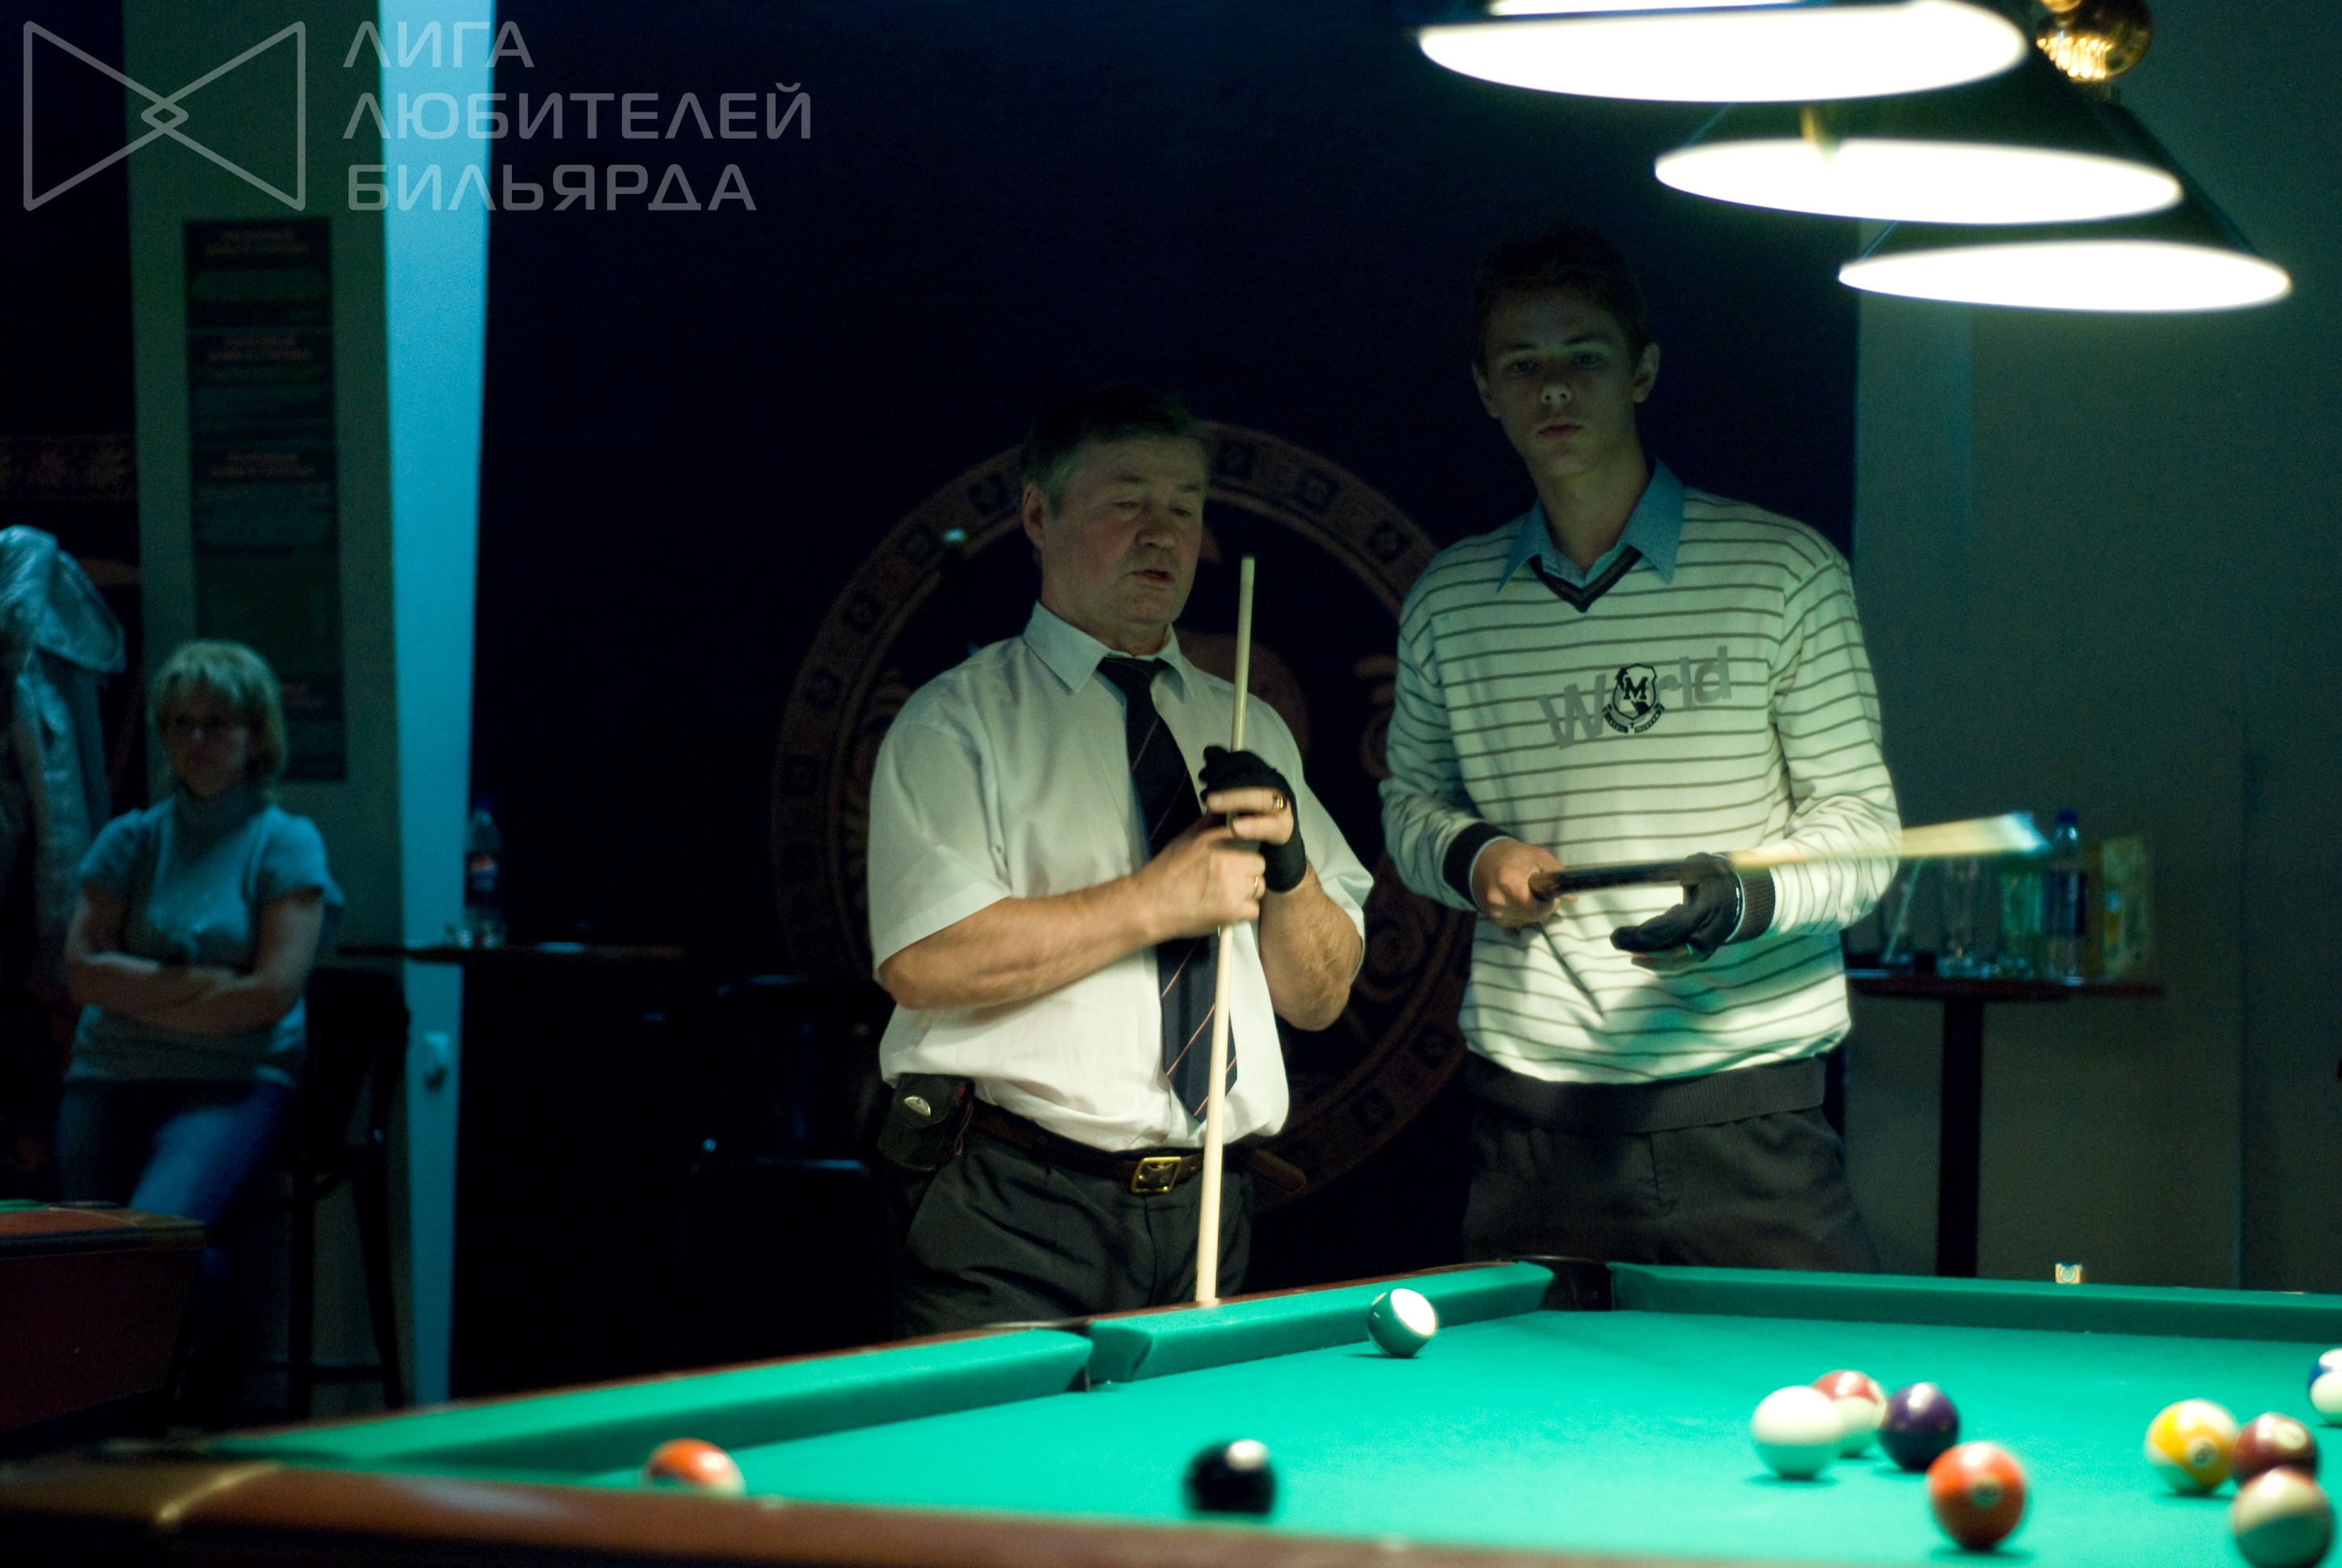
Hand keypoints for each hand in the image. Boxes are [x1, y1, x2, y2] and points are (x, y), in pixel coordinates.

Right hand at [1137, 817, 1265, 940]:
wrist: (1149, 905)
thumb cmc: (1165, 872)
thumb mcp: (1185, 839)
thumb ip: (1208, 824)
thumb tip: (1222, 809)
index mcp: (1217, 840)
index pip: (1251, 836)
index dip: (1245, 848)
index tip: (1240, 856)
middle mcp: (1228, 860)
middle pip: (1259, 863)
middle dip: (1248, 871)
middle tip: (1231, 879)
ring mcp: (1232, 886)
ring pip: (1259, 886)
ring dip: (1247, 891)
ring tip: (1226, 894)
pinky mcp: (1232, 910)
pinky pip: (1253, 909)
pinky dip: (1242, 912)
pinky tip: (1226, 909)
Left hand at [1200, 746, 1305, 892]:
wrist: (1277, 856)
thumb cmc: (1253, 823)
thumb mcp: (1237, 798)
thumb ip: (1226, 777)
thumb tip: (1209, 752)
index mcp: (1265, 776)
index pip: (1246, 761)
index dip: (1223, 763)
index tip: (1203, 772)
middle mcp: (1277, 787)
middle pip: (1253, 776)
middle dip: (1225, 779)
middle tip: (1204, 789)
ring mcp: (1283, 808)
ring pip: (1261, 797)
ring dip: (1235, 798)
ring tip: (1211, 804)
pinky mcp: (1285, 829)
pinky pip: (1269, 826)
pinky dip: (1252, 826)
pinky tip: (1234, 828)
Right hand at [1471, 839, 1567, 927]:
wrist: (1480, 860)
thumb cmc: (1512, 855)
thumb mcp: (1537, 856)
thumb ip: (1556, 874)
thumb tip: (1573, 898)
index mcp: (1510, 884)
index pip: (1537, 910)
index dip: (1549, 905)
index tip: (1549, 894)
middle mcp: (1499, 903)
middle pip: (1534, 917)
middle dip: (1542, 908)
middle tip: (1539, 892)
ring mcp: (1494, 913)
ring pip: (1527, 922)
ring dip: (1532, 912)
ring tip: (1526, 894)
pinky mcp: (1493, 919)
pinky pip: (1517, 922)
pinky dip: (1522, 914)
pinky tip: (1518, 900)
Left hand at [1609, 853, 1762, 969]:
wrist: (1741, 897)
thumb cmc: (1716, 877)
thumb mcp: (1700, 866)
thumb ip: (1681, 870)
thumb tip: (1651, 872)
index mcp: (1707, 910)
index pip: (1674, 928)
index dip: (1648, 932)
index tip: (1624, 930)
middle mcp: (1707, 933)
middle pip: (1672, 947)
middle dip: (1642, 946)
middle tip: (1615, 939)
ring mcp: (1705, 946)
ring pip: (1675, 960)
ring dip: (1650, 959)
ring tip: (1628, 954)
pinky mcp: (1701, 952)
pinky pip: (1678, 961)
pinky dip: (1659, 961)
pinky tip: (1639, 957)